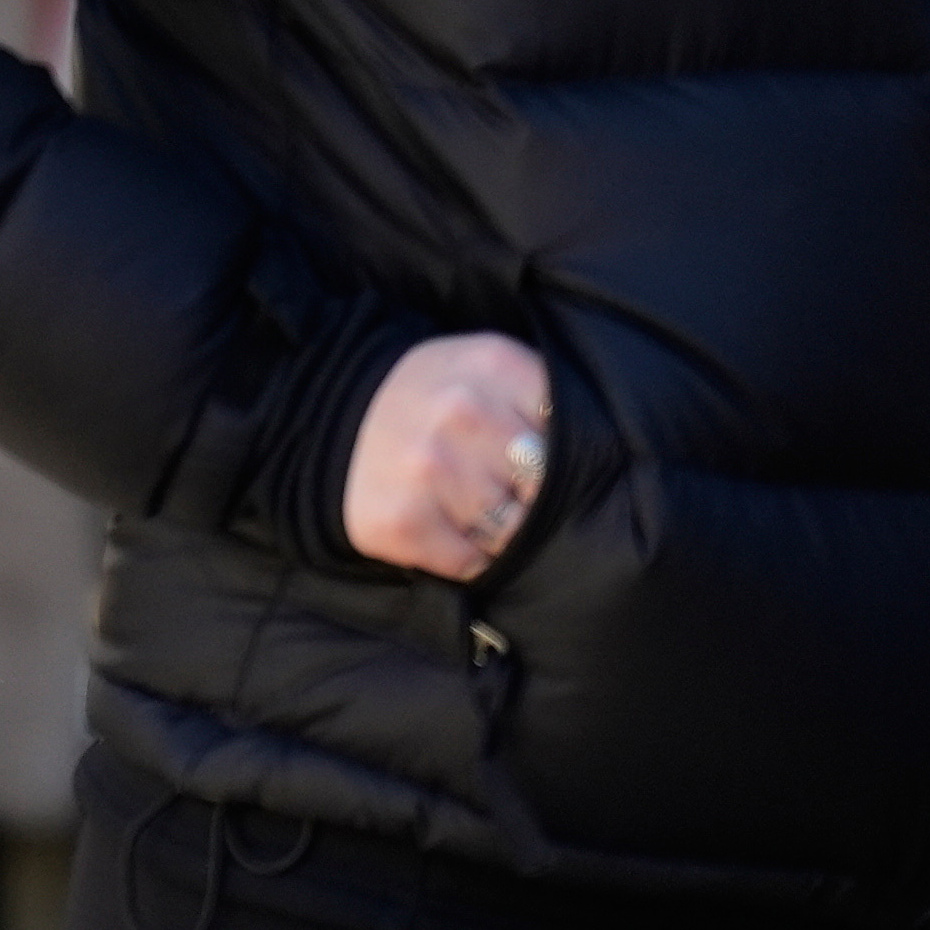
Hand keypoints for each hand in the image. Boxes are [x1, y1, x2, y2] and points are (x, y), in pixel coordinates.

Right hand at [341, 332, 559, 581]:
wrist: (325, 412)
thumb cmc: (426, 396)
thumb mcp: (485, 369)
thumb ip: (540, 399)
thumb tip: (604, 462)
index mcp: (495, 365)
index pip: (570, 436)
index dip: (560, 458)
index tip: (538, 460)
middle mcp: (463, 413)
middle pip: (545, 488)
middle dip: (530, 497)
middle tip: (503, 489)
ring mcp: (429, 469)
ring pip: (512, 530)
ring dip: (501, 532)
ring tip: (476, 510)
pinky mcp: (400, 522)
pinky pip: (471, 563)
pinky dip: (469, 558)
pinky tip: (449, 529)